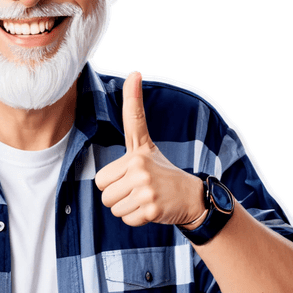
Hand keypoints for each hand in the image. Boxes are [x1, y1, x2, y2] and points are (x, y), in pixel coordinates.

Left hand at [95, 72, 204, 227]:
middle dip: (115, 194)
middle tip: (135, 189)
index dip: (133, 96)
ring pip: (112, 206)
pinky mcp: (151, 207)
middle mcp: (142, 165)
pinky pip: (125, 218)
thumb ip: (133, 129)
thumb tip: (133, 76)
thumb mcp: (146, 149)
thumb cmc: (161, 173)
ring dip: (124, 207)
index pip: (133, 120)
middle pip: (102, 188)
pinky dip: (134, 218)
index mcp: (139, 150)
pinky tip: (148, 209)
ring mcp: (147, 187)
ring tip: (142, 198)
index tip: (135, 73)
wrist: (191, 198)